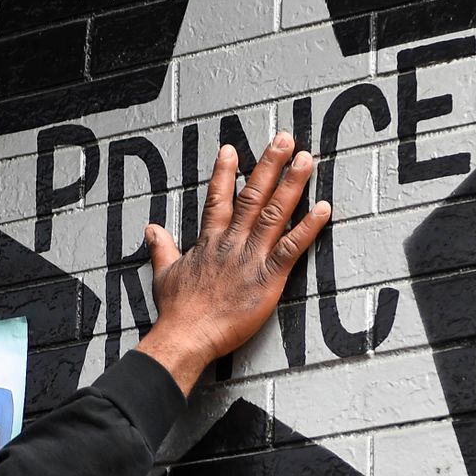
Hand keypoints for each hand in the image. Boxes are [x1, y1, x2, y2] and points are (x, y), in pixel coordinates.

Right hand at [134, 133, 329, 394]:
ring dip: (292, 184)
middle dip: (269, 165)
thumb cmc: (176, 311)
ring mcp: (251, 258)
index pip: (218, 199)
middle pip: (253, 195)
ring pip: (274, 213)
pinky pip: (291, 248)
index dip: (225, 173)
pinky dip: (308, 228)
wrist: (186, 335)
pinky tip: (323, 209)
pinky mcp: (268, 278)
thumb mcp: (164, 274)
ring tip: (306, 159)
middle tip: (285, 139)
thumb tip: (152, 229)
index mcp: (209, 241)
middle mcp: (231, 242)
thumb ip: (162, 248)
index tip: (232, 149)